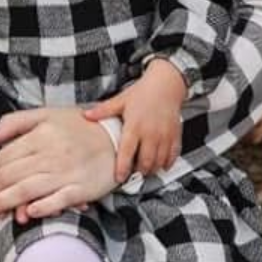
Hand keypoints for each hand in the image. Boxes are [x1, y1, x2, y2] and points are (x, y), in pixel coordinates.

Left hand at [0, 107, 115, 220]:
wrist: (115, 138)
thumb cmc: (78, 126)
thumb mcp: (46, 114)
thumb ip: (15, 122)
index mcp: (41, 135)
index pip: (6, 156)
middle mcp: (51, 154)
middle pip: (12, 176)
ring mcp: (66, 173)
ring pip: (29, 190)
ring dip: (6, 202)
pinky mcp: (81, 189)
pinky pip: (58, 200)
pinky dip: (42, 208)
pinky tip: (28, 213)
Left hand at [83, 59, 185, 180]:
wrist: (165, 84)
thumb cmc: (142, 92)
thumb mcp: (121, 100)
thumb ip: (104, 110)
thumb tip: (86, 115)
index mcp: (134, 126)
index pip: (127, 152)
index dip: (123, 168)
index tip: (119, 177)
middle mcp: (150, 134)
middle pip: (145, 162)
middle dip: (138, 171)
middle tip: (132, 173)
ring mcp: (164, 136)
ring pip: (159, 162)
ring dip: (151, 169)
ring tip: (144, 169)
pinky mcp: (175, 136)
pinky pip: (172, 156)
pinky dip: (166, 164)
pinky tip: (160, 164)